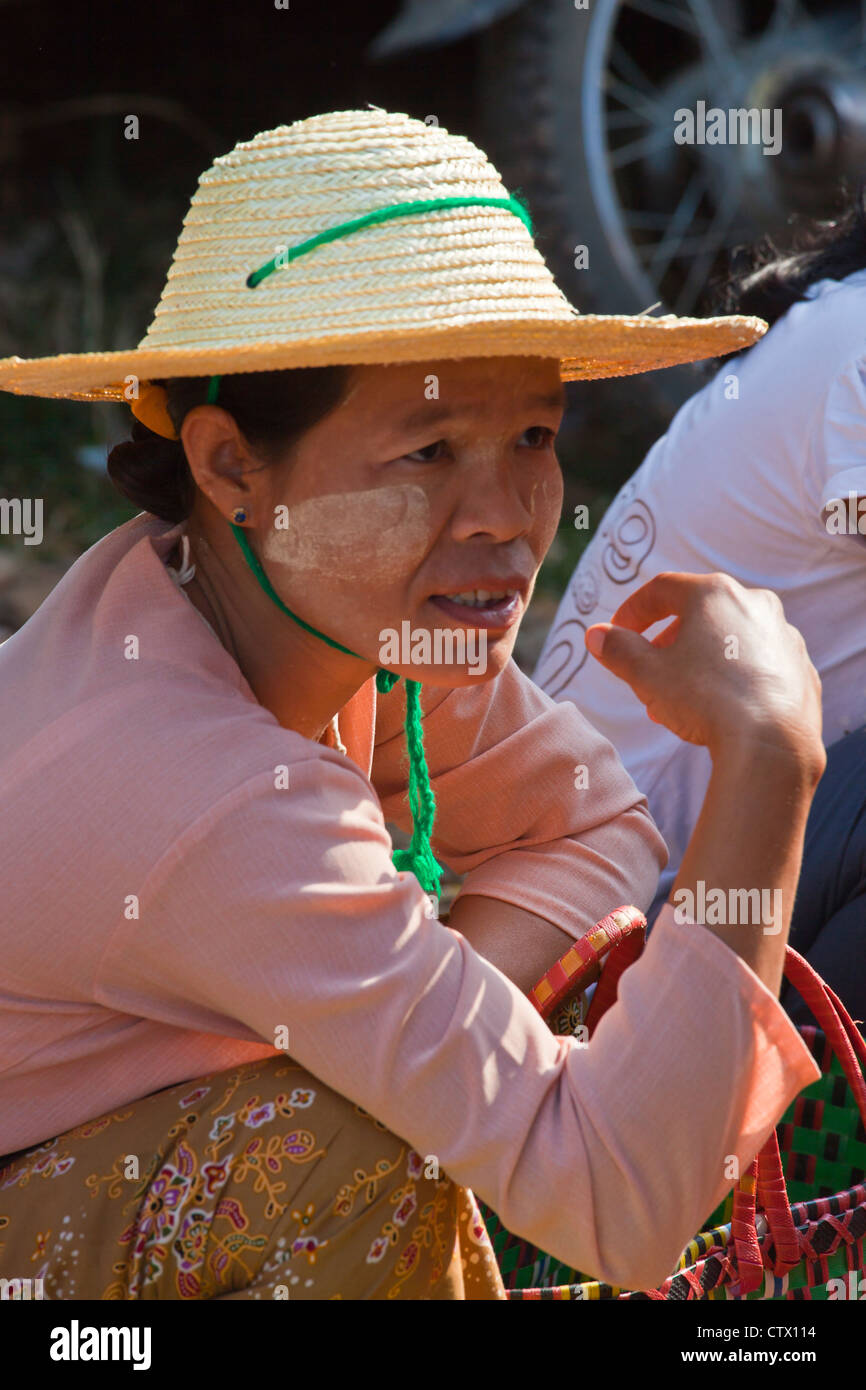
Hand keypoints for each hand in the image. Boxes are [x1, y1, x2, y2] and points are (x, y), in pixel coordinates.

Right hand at [585, 572, 823, 767]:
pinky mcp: (801, 669)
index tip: (617, 633)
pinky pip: (759, 667)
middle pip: (698, 614)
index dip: (633, 611)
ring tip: (679, 700)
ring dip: (700, 663)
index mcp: (714, 594)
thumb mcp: (646, 674)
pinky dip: (735, 679)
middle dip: (667, 643)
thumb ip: (617, 649)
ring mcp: (784, 636)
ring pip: (729, 641)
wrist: (772, 745)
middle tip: (648, 672)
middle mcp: (755, 604)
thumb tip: (596, 635)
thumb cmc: (706, 700)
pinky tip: (721, 708)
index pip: (662, 589)